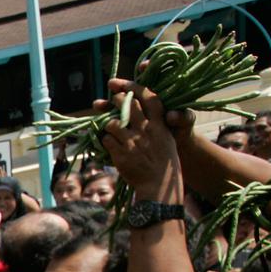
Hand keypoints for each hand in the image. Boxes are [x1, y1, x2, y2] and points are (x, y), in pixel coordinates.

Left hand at [100, 82, 181, 198]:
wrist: (158, 186)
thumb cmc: (163, 163)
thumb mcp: (166, 140)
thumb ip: (155, 124)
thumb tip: (139, 109)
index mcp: (160, 126)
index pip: (150, 98)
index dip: (135, 87)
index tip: (124, 85)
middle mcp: (147, 131)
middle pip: (128, 106)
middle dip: (117, 101)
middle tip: (112, 102)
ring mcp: (133, 142)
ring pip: (112, 123)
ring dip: (109, 124)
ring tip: (110, 129)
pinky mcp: (121, 154)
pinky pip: (106, 140)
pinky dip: (104, 140)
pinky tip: (108, 144)